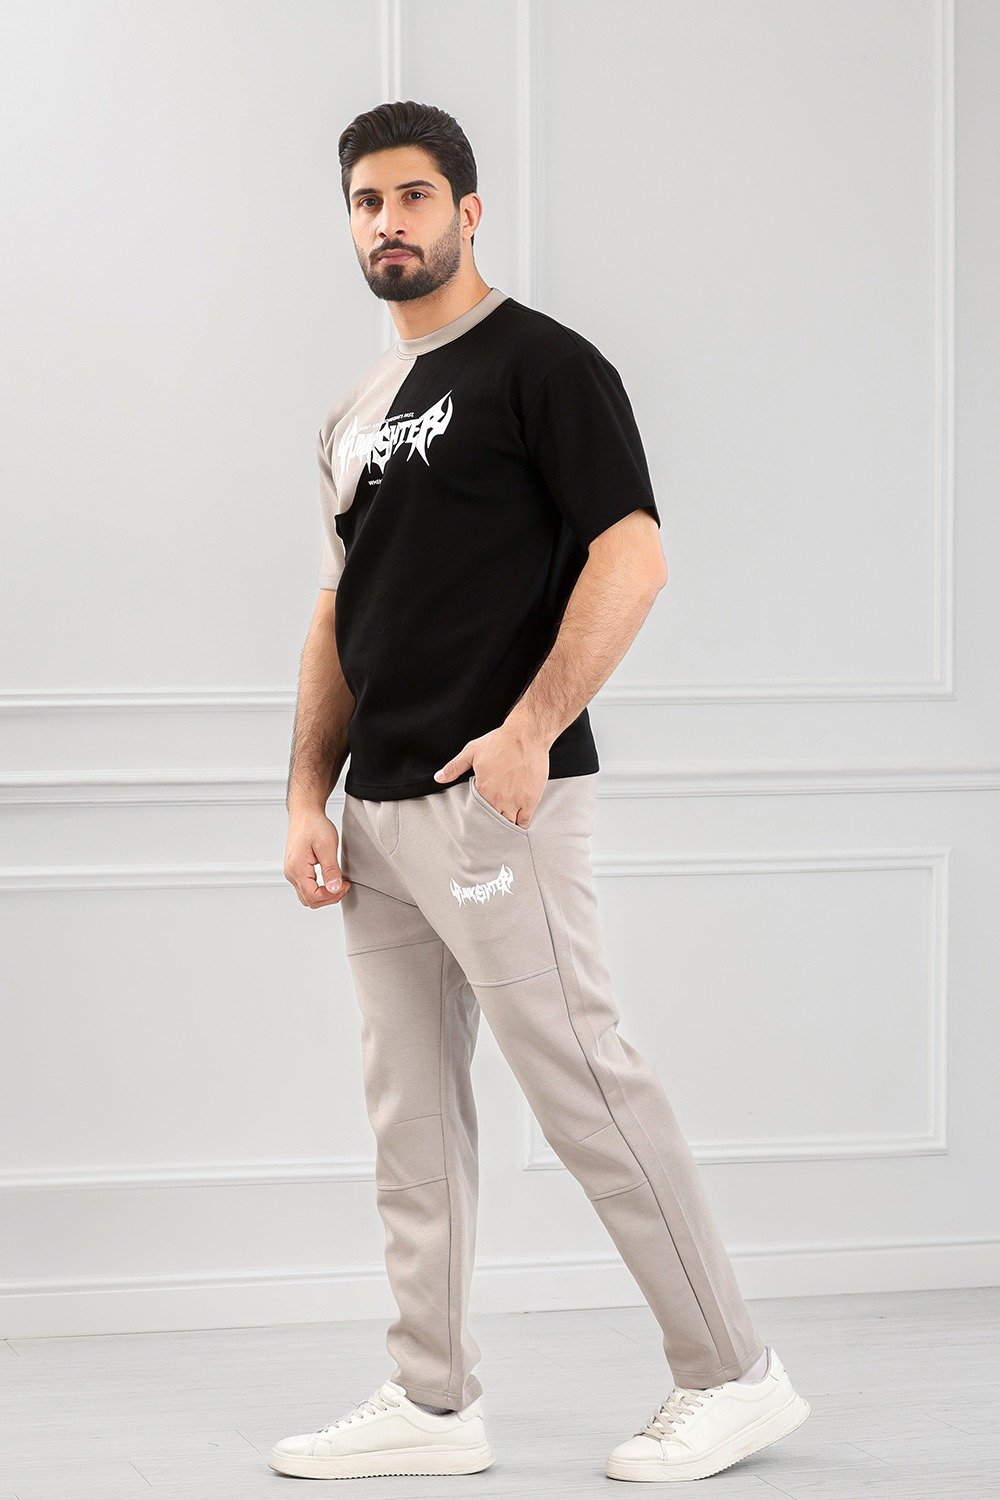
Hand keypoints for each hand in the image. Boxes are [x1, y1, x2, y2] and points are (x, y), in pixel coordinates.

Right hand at [284, 809, 352, 906]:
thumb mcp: (327, 846)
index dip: (332, 895)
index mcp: (296, 869)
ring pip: (307, 897)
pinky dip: (319, 889)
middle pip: (310, 901)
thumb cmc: (314, 825)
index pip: (313, 897)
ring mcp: (292, 872)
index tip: (345, 885)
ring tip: (339, 883)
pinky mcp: (295, 870)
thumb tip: (334, 889)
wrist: (305, 813)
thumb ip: (331, 869)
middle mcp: (291, 873)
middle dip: (329, 897)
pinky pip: (306, 888)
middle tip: (344, 885)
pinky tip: (330, 880)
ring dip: (324, 895)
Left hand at [434, 725, 549, 827]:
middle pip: (492, 821)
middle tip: (492, 820)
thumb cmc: (500, 742)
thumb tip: (439, 777)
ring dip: (506, 825)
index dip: (479, 815)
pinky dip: (520, 824)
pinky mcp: (530, 801)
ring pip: (508, 824)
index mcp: (483, 790)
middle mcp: (498, 800)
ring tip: (504, 821)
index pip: (477, 812)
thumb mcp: (471, 751)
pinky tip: (518, 821)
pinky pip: (524, 822)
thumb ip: (454, 767)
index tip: (480, 814)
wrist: (525, 736)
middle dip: (491, 823)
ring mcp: (515, 802)